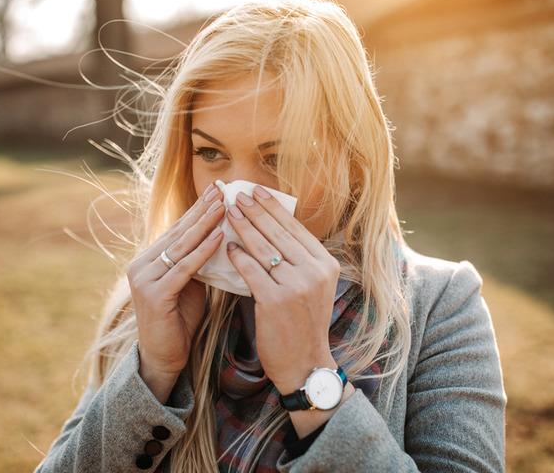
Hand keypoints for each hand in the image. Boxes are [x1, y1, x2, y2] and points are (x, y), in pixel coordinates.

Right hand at [127, 181, 225, 380]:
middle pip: (178, 232)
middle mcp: (142, 264)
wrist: (164, 357)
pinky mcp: (154, 294)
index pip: (177, 229)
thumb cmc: (180, 321)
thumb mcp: (190, 284)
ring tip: (224, 206)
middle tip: (222, 189)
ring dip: (205, 225)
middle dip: (202, 210)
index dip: (197, 209)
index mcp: (149, 259)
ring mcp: (144, 278)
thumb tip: (221, 236)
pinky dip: (203, 252)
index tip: (217, 190)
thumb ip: (196, 262)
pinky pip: (184, 268)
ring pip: (181, 246)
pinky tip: (220, 238)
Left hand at [224, 185, 341, 394]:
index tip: (257, 191)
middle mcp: (314, 272)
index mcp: (326, 265)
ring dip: (243, 227)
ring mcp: (296, 286)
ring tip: (228, 212)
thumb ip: (299, 260)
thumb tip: (272, 228)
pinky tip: (227, 246)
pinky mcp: (275, 300)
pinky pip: (251, 270)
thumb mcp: (312, 288)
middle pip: (278, 233)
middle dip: (255, 211)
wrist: (304, 363)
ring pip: (263, 248)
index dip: (274, 208)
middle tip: (237, 194)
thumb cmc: (303, 324)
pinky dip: (238, 256)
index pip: (295, 229)